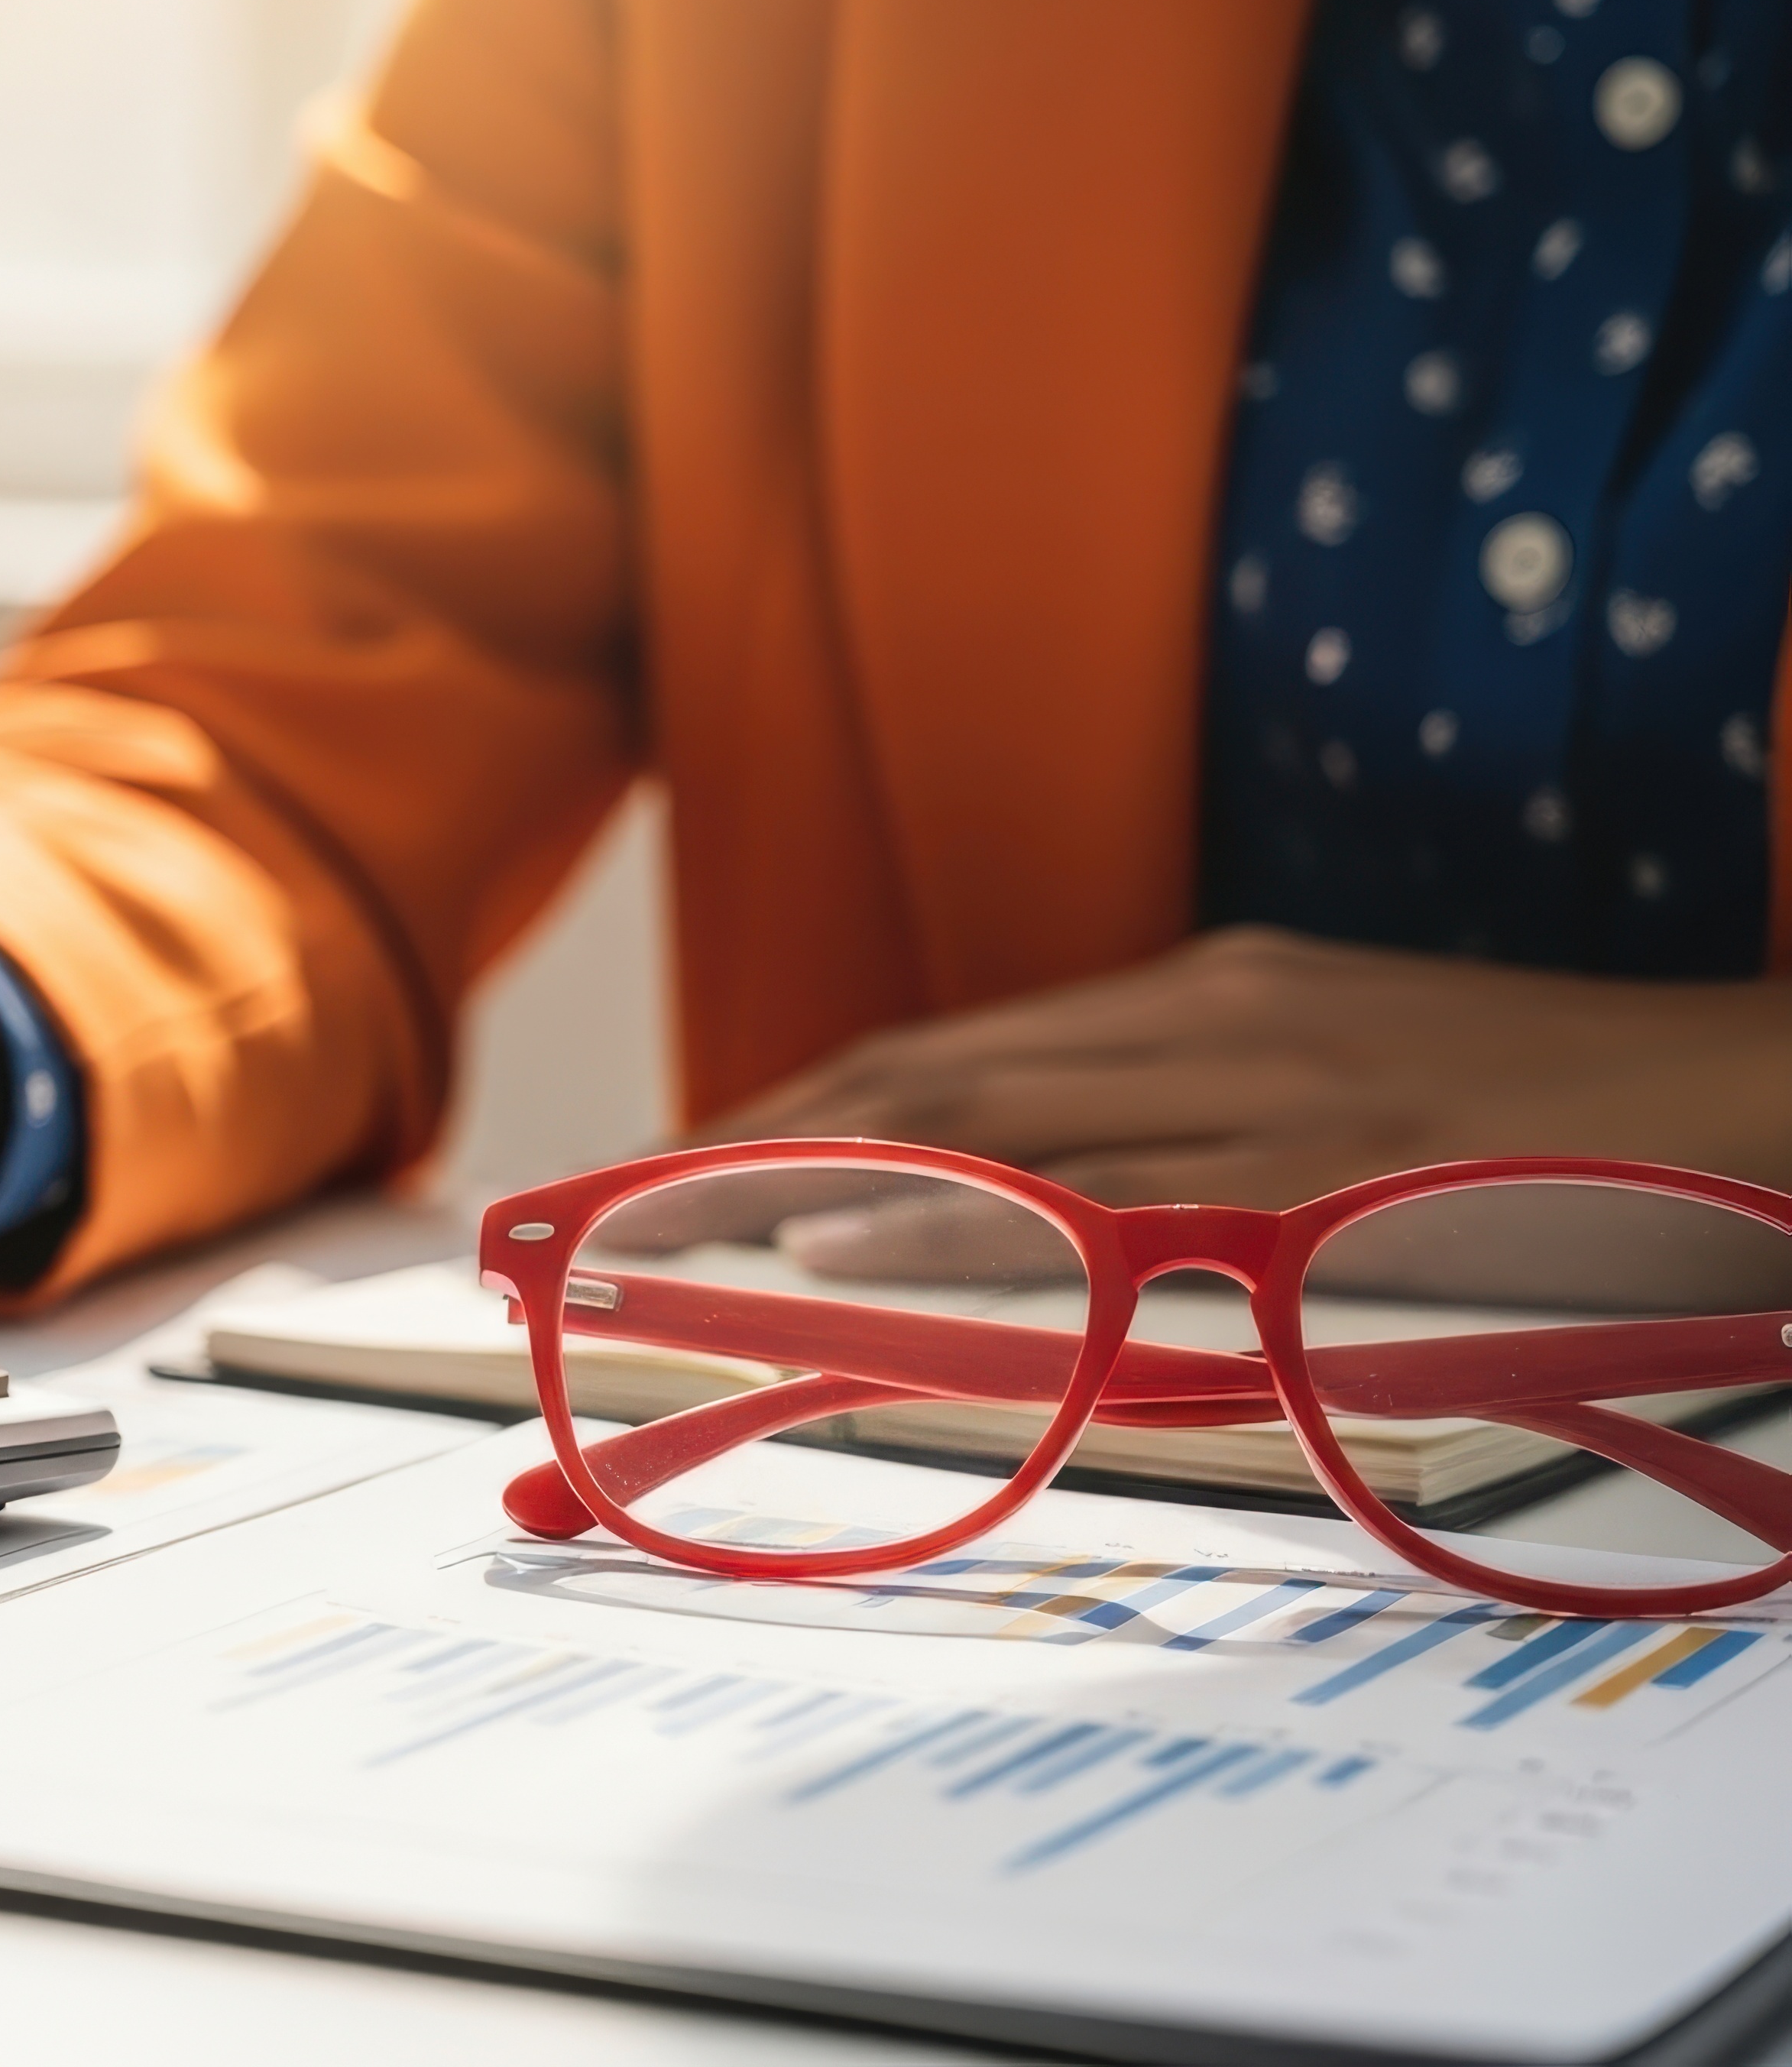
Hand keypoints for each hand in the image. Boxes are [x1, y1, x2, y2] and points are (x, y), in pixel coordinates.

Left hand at [703, 926, 1791, 1304]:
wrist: (1766, 1089)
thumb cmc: (1549, 1128)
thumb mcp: (1340, 1111)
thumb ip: (1195, 1145)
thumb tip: (1044, 1213)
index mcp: (1199, 1004)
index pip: (937, 1060)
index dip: (773, 1113)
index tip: (645, 1174)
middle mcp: (1205, 1023)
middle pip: (915, 1085)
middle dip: (728, 1149)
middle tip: (581, 1219)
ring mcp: (1263, 1092)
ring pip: (974, 1137)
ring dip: (787, 1189)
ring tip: (637, 1237)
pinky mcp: (1325, 1174)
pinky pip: (1102, 1209)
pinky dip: (949, 1227)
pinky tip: (833, 1250)